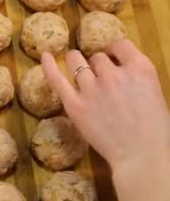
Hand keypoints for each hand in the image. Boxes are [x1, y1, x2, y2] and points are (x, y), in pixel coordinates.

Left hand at [41, 39, 169, 169]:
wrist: (142, 155)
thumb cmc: (156, 130)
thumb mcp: (154, 93)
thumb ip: (136, 78)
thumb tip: (122, 73)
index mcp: (140, 68)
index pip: (120, 45)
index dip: (115, 51)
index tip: (113, 58)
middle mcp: (113, 73)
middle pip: (97, 57)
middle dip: (98, 65)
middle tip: (100, 78)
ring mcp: (91, 88)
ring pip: (77, 63)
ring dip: (77, 63)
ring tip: (76, 65)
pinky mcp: (74, 104)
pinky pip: (57, 79)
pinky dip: (49, 66)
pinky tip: (45, 55)